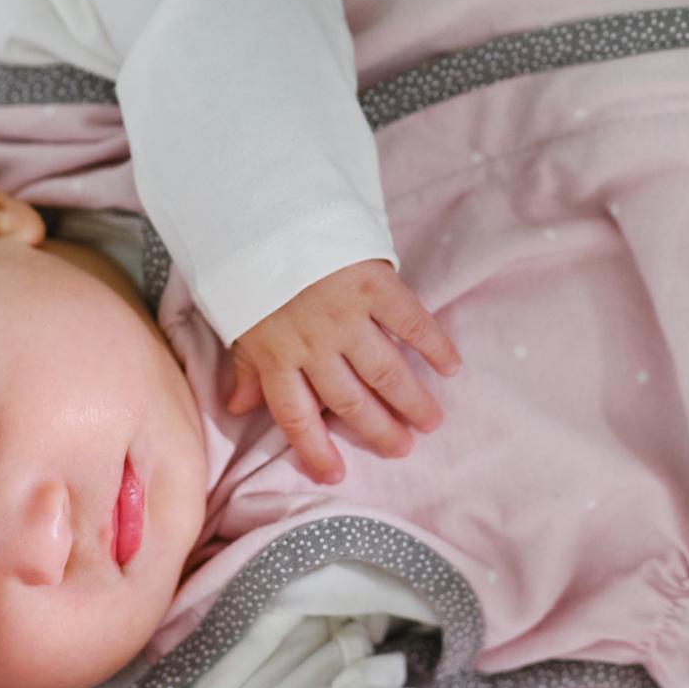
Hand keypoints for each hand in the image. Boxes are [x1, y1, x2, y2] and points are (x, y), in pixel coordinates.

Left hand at [225, 258, 461, 485]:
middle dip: (379, 431)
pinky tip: (451, 367)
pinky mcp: (374, 286)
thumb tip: (239, 410)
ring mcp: (346, 318)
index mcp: (275, 358)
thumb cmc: (250, 271)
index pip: (296, 418)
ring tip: (431, 422)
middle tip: (403, 449)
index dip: (315, 451)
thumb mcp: (237, 323)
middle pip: (350, 402)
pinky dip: (434, 345)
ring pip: (384, 373)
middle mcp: (313, 347)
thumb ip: (246, 369)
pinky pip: (410, 323)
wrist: (267, 212)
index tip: (335, 475)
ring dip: (411, 401)